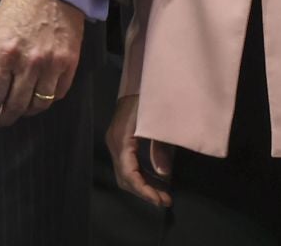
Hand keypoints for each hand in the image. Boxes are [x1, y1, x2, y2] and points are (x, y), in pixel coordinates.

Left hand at [0, 0, 82, 127]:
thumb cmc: (16, 7)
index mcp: (5, 54)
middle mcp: (28, 64)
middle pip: (16, 105)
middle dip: (5, 118)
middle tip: (0, 121)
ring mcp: (52, 65)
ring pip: (39, 104)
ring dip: (26, 112)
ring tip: (19, 110)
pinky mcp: (70, 64)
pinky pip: (58, 94)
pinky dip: (47, 100)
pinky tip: (39, 97)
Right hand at [105, 93, 171, 208]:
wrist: (139, 80)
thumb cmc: (150, 98)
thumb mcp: (159, 122)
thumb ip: (161, 148)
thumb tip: (164, 175)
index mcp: (121, 139)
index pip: (129, 173)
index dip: (144, 190)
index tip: (161, 201)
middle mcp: (114, 143)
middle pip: (125, 178)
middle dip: (144, 192)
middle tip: (165, 200)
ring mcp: (115, 142)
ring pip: (125, 174)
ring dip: (143, 186)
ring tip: (163, 194)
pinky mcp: (121, 141)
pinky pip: (128, 165)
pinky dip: (141, 176)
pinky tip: (156, 180)